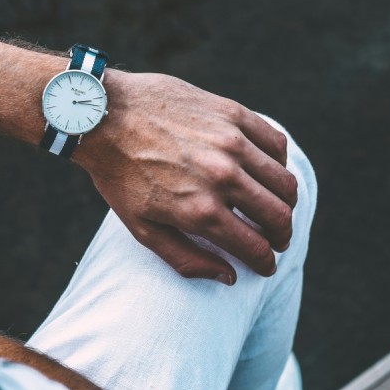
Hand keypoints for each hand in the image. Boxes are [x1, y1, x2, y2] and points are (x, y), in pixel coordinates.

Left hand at [75, 72, 297, 283]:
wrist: (103, 116)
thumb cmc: (118, 174)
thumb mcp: (141, 228)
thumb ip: (186, 258)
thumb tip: (229, 277)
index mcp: (200, 210)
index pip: (256, 247)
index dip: (265, 262)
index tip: (265, 264)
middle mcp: (222, 176)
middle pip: (279, 216)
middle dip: (282, 236)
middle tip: (276, 238)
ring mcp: (230, 142)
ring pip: (284, 181)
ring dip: (286, 202)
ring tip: (274, 206)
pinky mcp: (232, 113)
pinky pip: (276, 143)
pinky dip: (279, 162)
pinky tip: (265, 170)